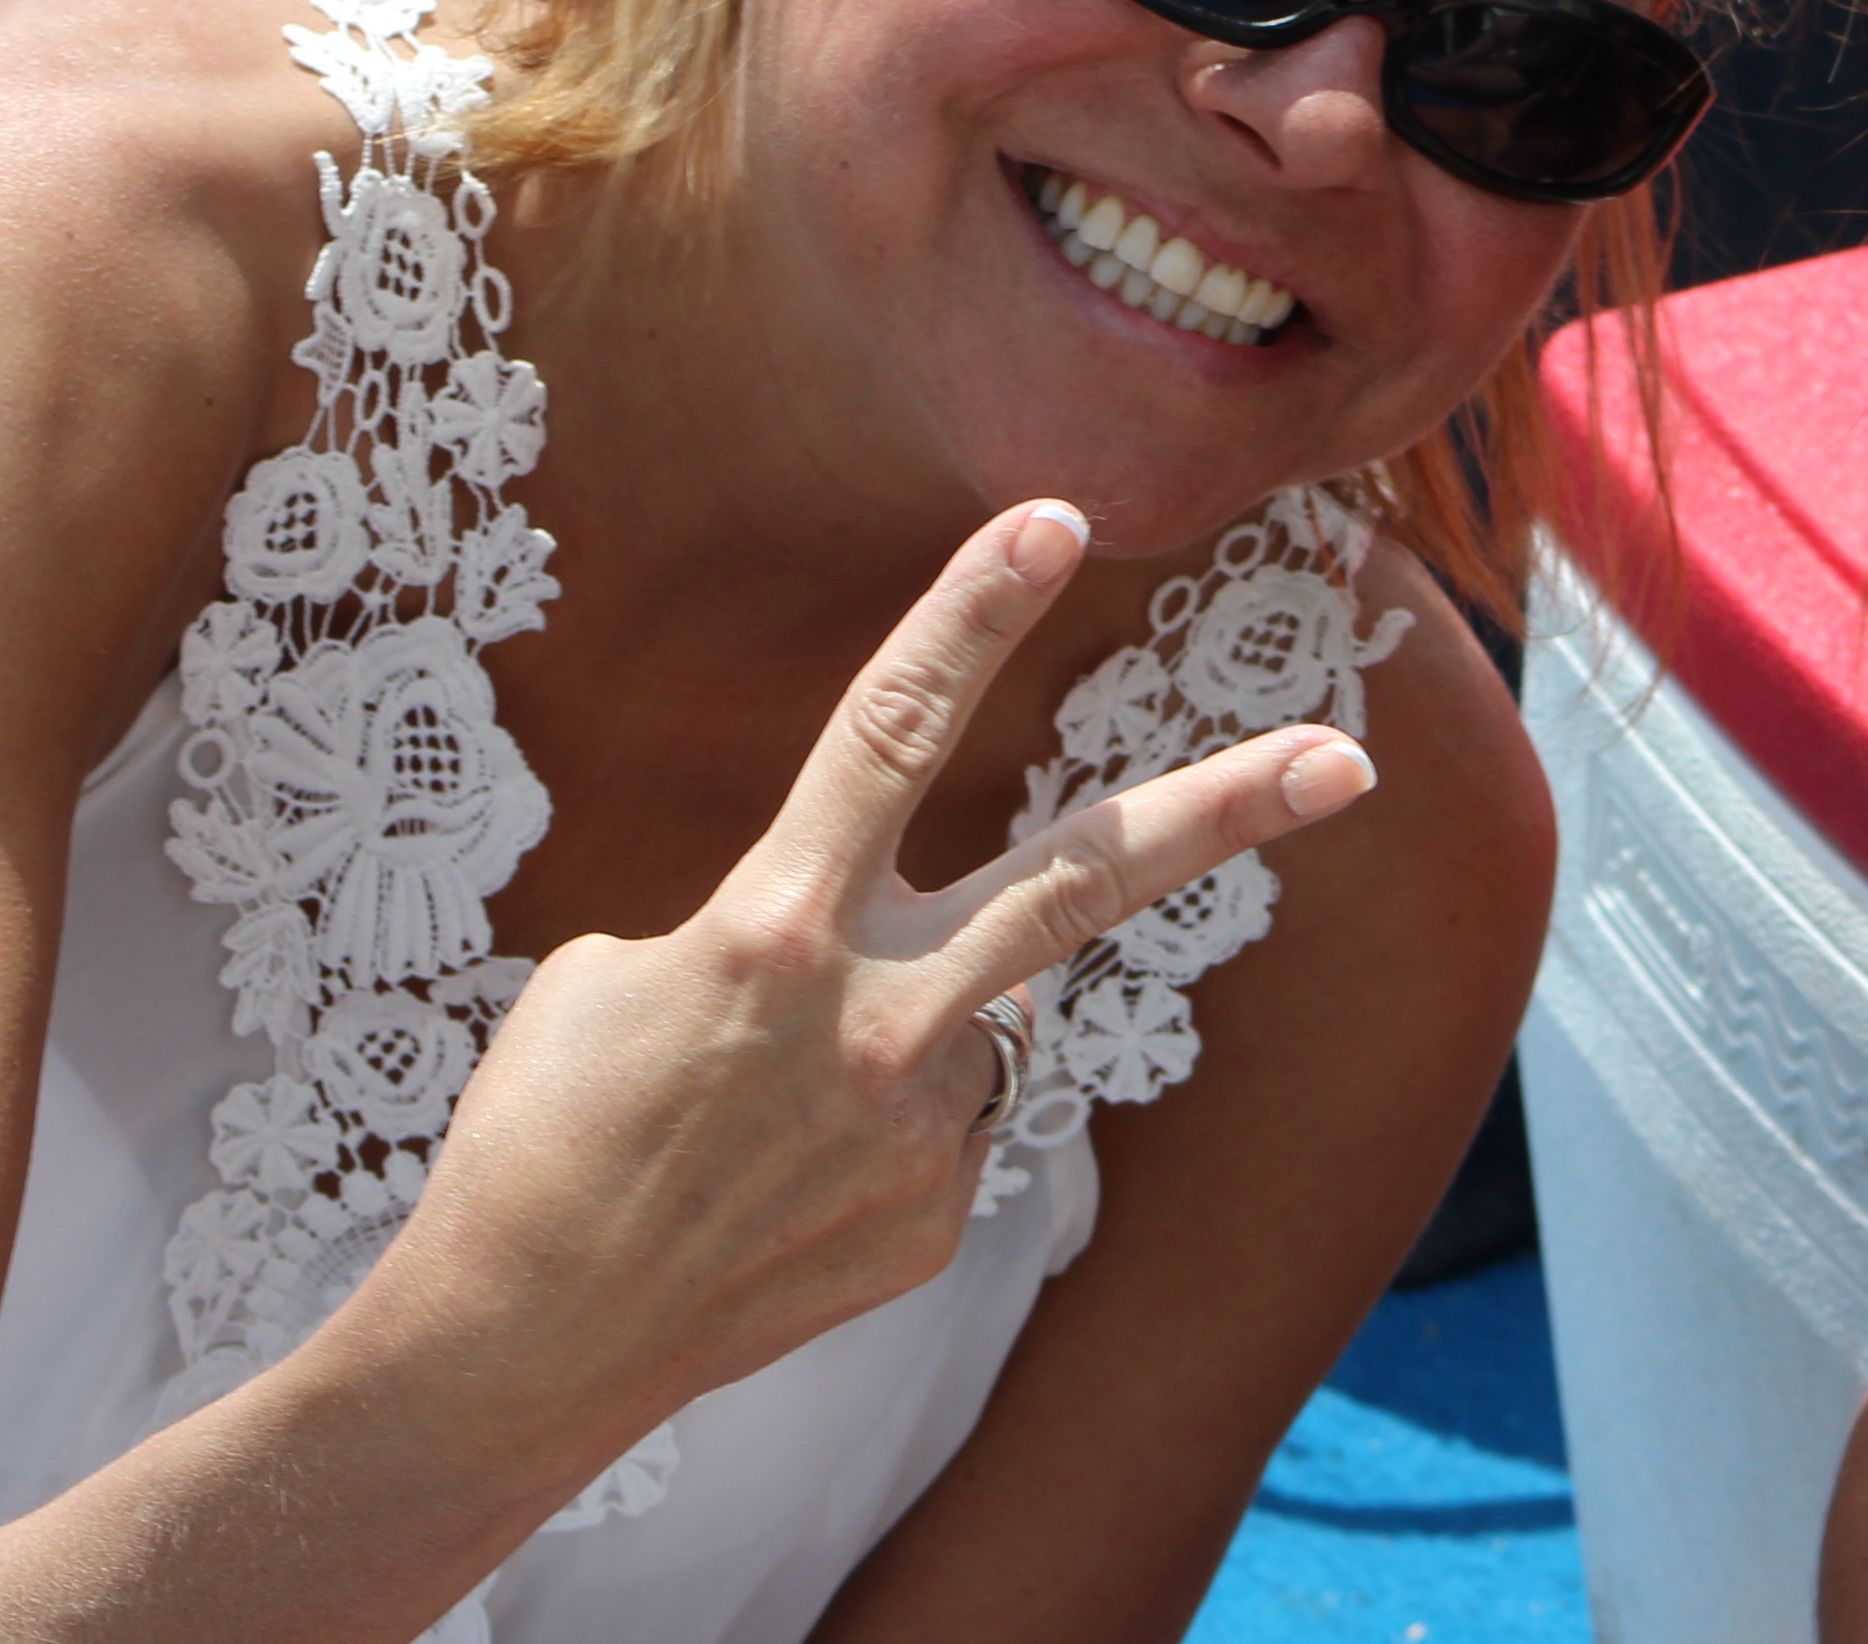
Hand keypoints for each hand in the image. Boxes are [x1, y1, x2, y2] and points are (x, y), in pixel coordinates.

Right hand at [329, 502, 1375, 1455]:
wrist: (518, 1348)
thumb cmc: (540, 1132)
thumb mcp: (623, 979)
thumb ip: (782, 927)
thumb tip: (888, 952)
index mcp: (772, 923)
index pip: (890, 731)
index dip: (972, 615)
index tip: (1054, 518)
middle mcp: (875, 1018)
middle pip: (1085, 877)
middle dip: (1228, 810)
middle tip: (1349, 760)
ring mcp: (920, 1128)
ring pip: (992, 1013)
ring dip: (919, 1025)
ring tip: (775, 1113)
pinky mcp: (936, 1222)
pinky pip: (946, 1128)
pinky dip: (881, 1133)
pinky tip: (782, 1192)